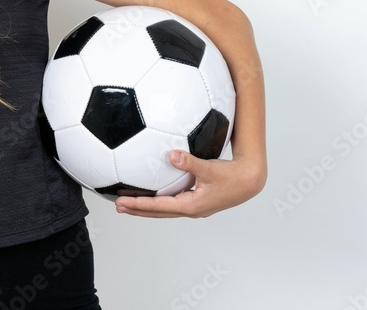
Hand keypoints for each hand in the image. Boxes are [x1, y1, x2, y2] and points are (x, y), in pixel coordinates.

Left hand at [113, 150, 266, 217]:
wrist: (250, 181)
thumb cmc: (232, 175)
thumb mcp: (210, 168)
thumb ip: (190, 162)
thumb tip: (172, 155)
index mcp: (191, 205)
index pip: (158, 206)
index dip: (138, 204)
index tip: (121, 202)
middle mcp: (191, 209)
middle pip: (158, 212)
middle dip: (137, 209)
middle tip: (117, 206)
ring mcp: (194, 207)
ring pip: (164, 209)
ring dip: (146, 207)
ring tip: (129, 202)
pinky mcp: (197, 201)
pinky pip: (172, 202)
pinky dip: (159, 200)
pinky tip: (152, 192)